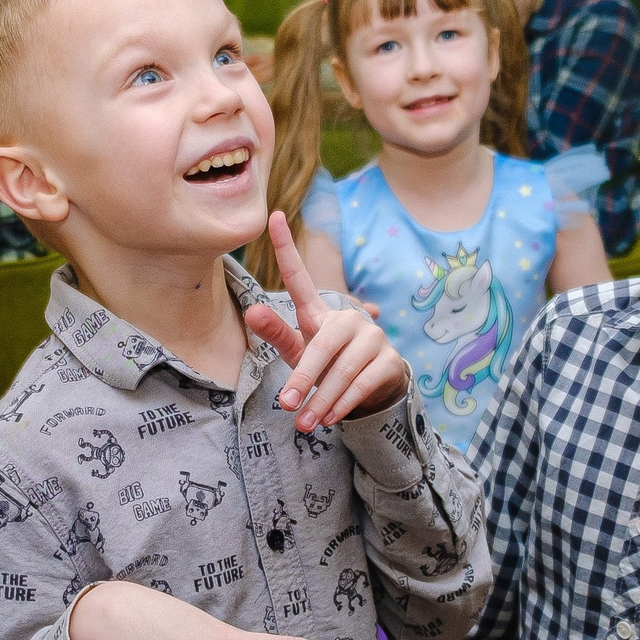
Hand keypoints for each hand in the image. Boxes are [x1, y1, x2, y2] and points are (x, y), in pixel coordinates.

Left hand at [243, 211, 410, 429]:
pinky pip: (363, 383)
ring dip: (322, 400)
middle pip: (322, 345)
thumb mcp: (298, 353)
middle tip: (285, 405)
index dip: (286, 247)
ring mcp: (372, 337)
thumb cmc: (326, 366)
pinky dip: (343, 403)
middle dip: (303, 378)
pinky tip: (329, 419)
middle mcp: (347, 319)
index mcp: (319, 313)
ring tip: (305, 423)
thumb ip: (276, 333)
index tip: (273, 215)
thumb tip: (251, 310)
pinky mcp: (389, 360)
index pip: (300, 277)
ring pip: (343, 370)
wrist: (372, 390)